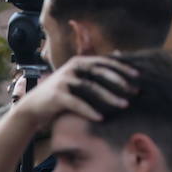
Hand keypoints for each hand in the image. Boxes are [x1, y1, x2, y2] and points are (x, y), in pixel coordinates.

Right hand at [13, 55, 136, 131]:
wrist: (33, 107)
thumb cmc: (60, 93)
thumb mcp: (78, 77)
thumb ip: (96, 67)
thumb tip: (120, 53)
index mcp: (78, 61)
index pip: (104, 61)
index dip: (122, 67)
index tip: (138, 76)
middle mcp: (71, 68)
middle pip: (99, 72)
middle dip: (118, 81)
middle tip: (134, 91)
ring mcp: (63, 81)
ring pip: (91, 88)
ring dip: (109, 97)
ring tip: (123, 106)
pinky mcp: (56, 95)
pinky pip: (77, 104)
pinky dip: (89, 111)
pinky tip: (100, 118)